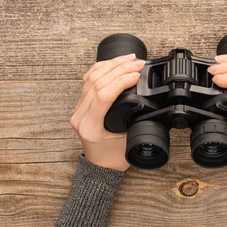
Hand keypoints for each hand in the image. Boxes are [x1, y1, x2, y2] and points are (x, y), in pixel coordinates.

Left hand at [70, 53, 145, 171]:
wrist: (101, 167)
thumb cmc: (113, 158)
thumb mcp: (127, 142)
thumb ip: (134, 121)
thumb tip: (148, 101)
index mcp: (90, 127)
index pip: (103, 95)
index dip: (121, 81)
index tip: (137, 75)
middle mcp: (80, 116)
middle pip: (97, 82)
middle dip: (119, 68)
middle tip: (138, 64)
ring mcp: (78, 108)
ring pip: (91, 77)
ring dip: (112, 64)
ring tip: (130, 59)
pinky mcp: (81, 103)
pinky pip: (89, 79)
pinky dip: (103, 68)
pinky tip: (115, 62)